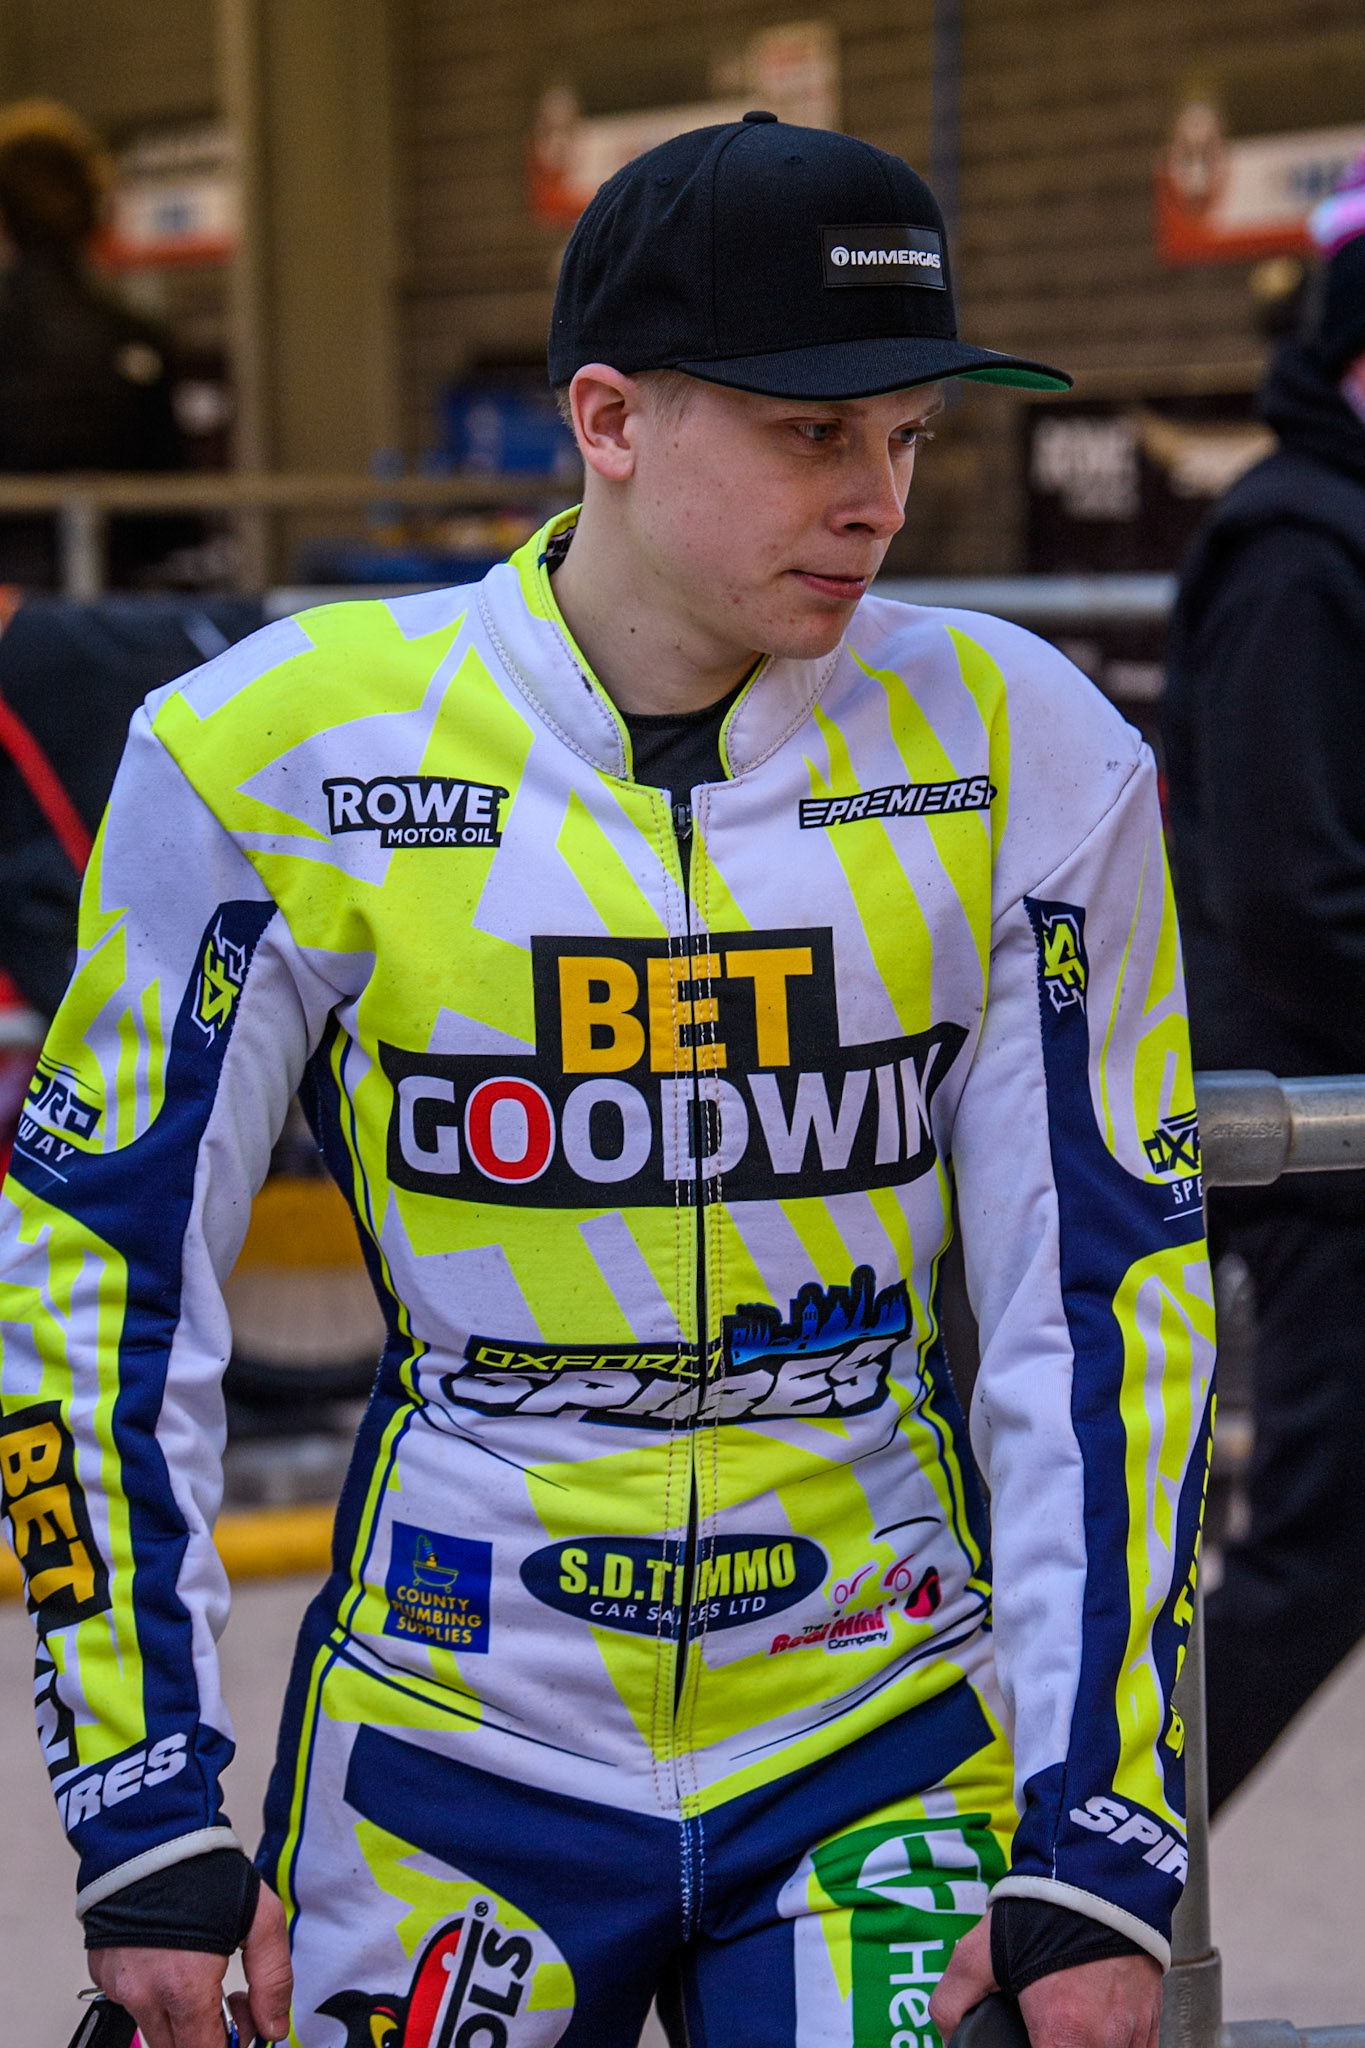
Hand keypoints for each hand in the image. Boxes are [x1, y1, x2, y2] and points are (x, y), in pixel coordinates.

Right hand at [89, 1880, 291, 2046]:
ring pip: (153, 2029)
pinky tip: (173, 1959)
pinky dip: (154, 1995)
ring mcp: (119, 1986)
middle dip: (205, 2036)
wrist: (150, 1836)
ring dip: (180, 2018)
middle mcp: (144, 1994)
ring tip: (203, 1974)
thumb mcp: (260, 1918)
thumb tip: (273, 2026)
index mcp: (183, 1986)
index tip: (244, 2025)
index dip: (229, 2045)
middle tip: (231, 1999)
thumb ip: (273, 1979)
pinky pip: (132, 2002)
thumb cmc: (202, 1869)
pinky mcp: (103, 1973)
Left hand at [930, 1913, 1162, 2047]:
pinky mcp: (1152, 2020)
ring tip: (1064, 2022)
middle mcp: (1106, 2042)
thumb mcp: (978, 1952)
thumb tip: (949, 2037)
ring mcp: (1133, 2033)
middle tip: (1039, 2027)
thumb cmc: (1044, 1911)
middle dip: (1053, 2043)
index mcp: (1064, 2034)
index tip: (1023, 2040)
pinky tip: (1093, 2029)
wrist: (1097, 1873)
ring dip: (1083, 2044)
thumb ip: (952, 2003)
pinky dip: (1111, 2046)